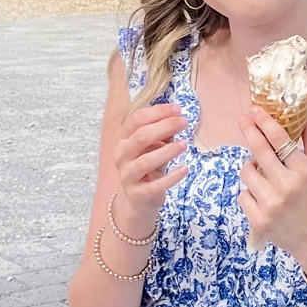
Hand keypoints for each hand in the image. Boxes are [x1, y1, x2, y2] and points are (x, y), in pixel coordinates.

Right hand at [111, 103, 188, 237]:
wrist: (139, 197)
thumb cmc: (149, 163)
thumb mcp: (155, 145)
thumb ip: (163, 132)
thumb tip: (177, 117)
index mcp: (123, 138)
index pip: (136, 119)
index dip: (157, 112)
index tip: (178, 109)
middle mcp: (121, 155)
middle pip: (140, 137)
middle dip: (164, 127)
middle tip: (184, 123)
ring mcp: (127, 175)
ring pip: (145, 162)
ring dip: (167, 151)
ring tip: (184, 144)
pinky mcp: (137, 194)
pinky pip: (154, 186)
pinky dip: (171, 177)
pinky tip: (185, 169)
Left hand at [237, 106, 306, 269]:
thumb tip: (304, 112)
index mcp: (304, 171)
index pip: (280, 140)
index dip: (265, 122)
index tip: (254, 109)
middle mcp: (287, 186)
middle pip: (259, 151)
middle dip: (249, 131)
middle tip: (242, 119)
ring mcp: (271, 204)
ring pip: (247, 172)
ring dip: (251, 168)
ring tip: (262, 173)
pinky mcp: (258, 219)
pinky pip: (243, 194)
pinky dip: (250, 193)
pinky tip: (263, 197)